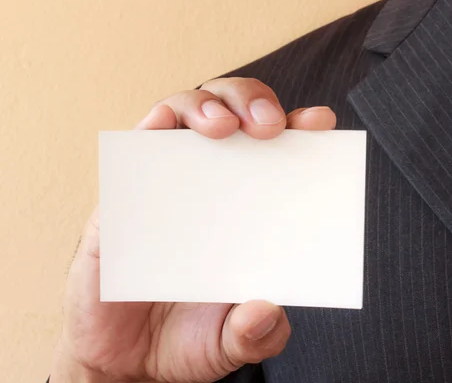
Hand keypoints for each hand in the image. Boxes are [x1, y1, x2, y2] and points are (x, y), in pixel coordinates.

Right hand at [51, 78, 335, 382]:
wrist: (126, 361)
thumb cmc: (188, 339)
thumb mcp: (232, 343)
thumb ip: (256, 333)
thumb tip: (265, 312)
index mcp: (252, 208)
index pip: (283, 152)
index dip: (302, 129)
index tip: (320, 122)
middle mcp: (214, 185)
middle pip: (237, 114)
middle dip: (253, 102)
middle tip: (268, 125)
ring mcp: (168, 184)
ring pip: (187, 114)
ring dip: (205, 106)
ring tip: (221, 127)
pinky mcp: (123, 196)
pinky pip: (135, 148)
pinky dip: (149, 127)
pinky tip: (161, 127)